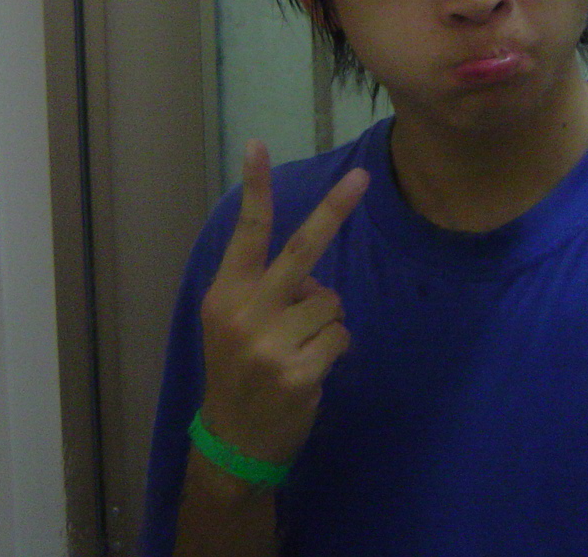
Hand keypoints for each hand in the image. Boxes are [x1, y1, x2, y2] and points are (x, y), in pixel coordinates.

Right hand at [198, 140, 368, 466]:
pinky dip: (335, 348)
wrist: (234, 442)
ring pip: (330, 302)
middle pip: (301, 250)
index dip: (255, 188)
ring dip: (326, 322)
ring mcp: (270, 344)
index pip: (245, 233)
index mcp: (224, 294)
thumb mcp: (230, 324)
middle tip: (362, 176)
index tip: (257, 144)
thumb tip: (309, 272)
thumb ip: (262, 290)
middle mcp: (244, 313)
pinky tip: (311, 368)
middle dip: (334, 209)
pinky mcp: (298, 372)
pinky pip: (341, 336)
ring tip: (300, 347)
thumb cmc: (238, 371)